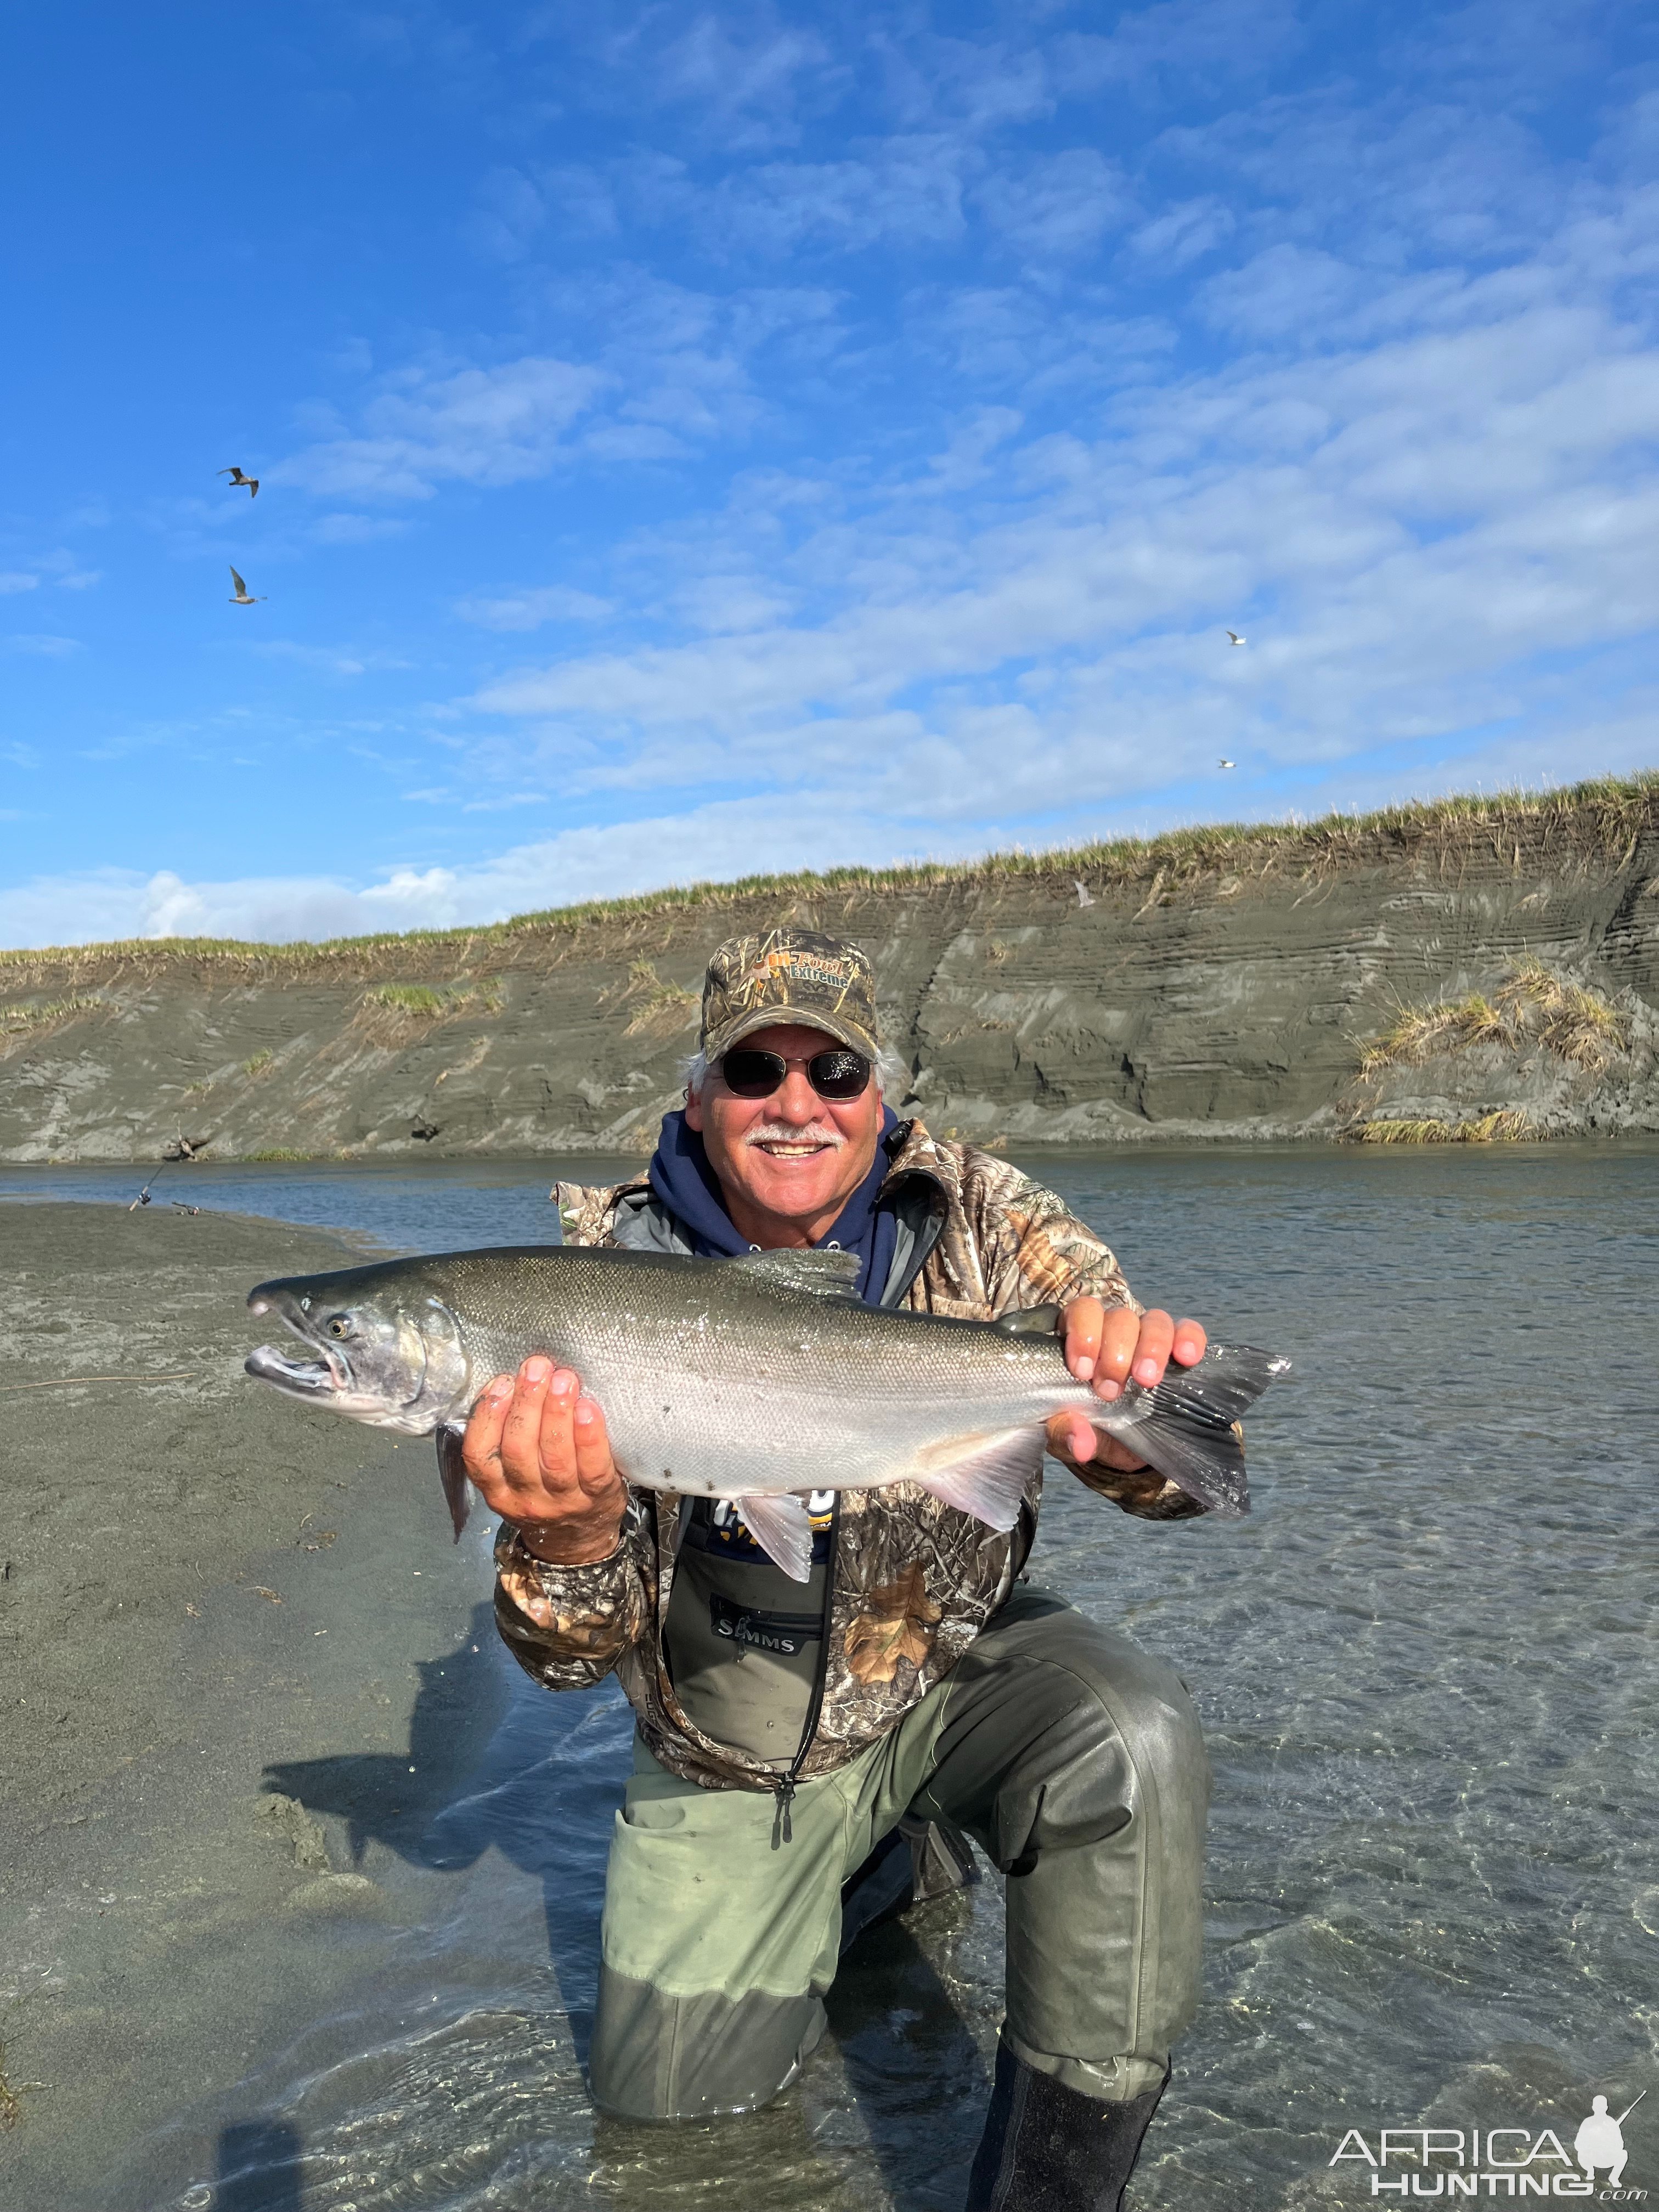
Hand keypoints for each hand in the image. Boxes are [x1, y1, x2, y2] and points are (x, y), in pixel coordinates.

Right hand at [462, 1356, 626, 1564]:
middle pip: (519, 1450)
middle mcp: (526, 1498)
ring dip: (557, 1413)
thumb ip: (507, 1438)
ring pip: (555, 1457)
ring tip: (563, 1379)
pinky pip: (593, 1466)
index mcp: (497, 1489)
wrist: (579, 1538)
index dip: (487, 1416)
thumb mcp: (512, 1477)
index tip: (501, 1381)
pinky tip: (588, 1408)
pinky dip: (590, 1436)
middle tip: (537, 1367)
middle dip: (526, 1403)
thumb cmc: (544, 1490)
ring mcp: (562, 1501)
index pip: (479, 1455)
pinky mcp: (597, 1497)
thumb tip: (513, 1382)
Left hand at [1045, 1300, 1206, 1472]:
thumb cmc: (1087, 1426)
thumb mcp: (1068, 1433)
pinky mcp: (1178, 1349)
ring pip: (1155, 1320)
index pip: (1082, 1312)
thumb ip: (1065, 1433)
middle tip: (1111, 1391)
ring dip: (1152, 1347)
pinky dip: (1189, 1339)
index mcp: (1081, 1339)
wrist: (1121, 1445)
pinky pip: (1188, 1330)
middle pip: (1120, 1317)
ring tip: (1148, 1380)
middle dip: (1116, 1354)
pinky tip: (1187, 1359)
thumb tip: (1081, 1442)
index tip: (1083, 1371)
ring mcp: (1148, 1336)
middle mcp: (1115, 1329)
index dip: (1083, 1335)